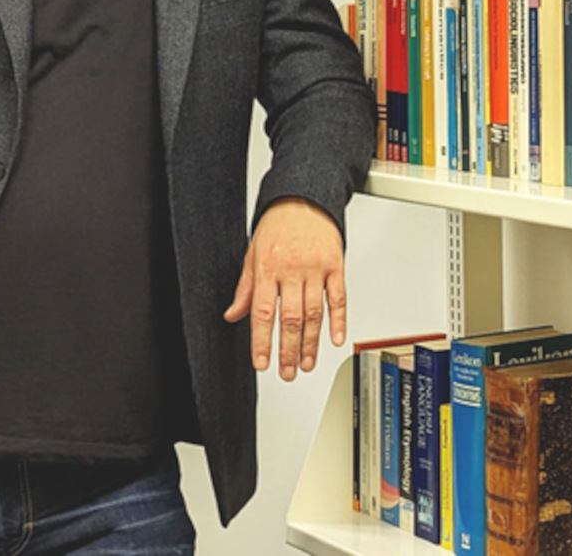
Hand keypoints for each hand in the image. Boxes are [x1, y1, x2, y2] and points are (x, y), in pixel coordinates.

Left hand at [224, 197, 345, 380]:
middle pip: (291, 318)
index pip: (263, 313)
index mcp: (267, 268)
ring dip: (311, 342)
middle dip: (289, 350)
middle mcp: (291, 270)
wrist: (303, 198)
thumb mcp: (252, 254)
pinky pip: (338, 297)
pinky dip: (338, 320)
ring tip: (307, 363)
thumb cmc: (277, 226)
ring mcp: (315, 268)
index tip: (262, 363)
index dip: (262, 341)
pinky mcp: (335, 265)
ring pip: (314, 313)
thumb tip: (233, 315)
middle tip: (288, 372)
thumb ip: (245, 288)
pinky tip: (334, 339)